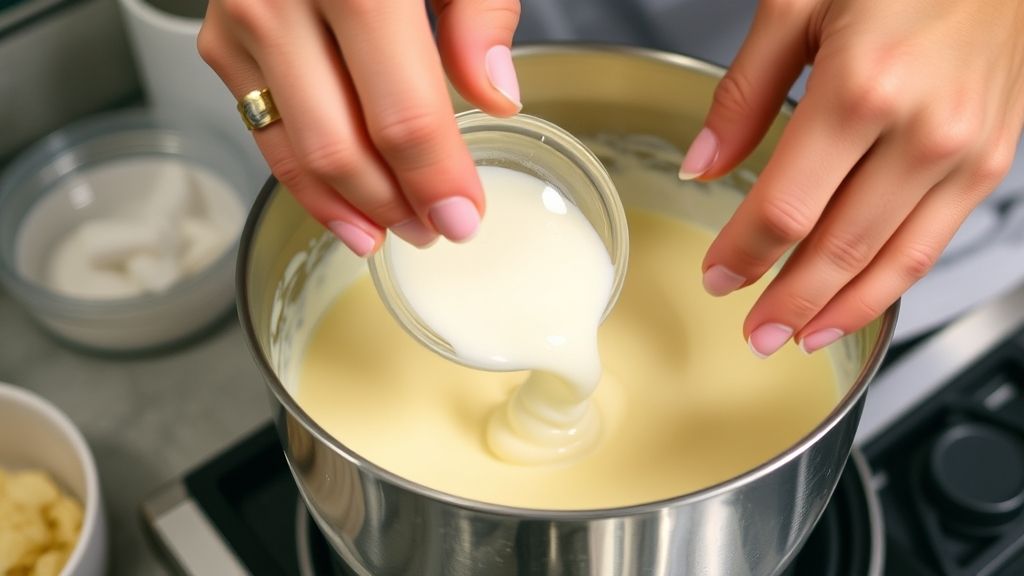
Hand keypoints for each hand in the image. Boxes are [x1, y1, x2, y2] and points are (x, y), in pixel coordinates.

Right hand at [199, 0, 521, 255]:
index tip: (464, 218)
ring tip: (388, 235)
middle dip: (394, 204)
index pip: (403, 114)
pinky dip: (301, 174)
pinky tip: (340, 202)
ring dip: (345, 205)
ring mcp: (241, 21)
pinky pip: (260, 126)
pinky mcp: (219, 38)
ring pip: (292, 148)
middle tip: (435, 231)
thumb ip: (478, 11)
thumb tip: (495, 94)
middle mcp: (282, 2)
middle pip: (341, 145)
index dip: (436, 179)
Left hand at [682, 0, 1023, 356]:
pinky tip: (857, 302)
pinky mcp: (992, 158)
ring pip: (893, 261)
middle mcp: (922, 129)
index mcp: (862, 88)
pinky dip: (892, 283)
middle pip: (838, 248)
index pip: (786, 208)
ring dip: (839, 311)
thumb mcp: (798, 2)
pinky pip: (935, 241)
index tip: (717, 277)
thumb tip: (702, 164)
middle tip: (752, 335)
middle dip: (788, 302)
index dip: (745, 254)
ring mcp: (966, 150)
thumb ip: (744, 93)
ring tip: (797, 338)